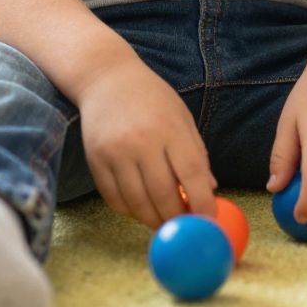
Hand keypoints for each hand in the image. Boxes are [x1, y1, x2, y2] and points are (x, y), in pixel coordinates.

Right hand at [72, 58, 216, 229]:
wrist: (106, 78)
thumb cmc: (151, 98)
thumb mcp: (181, 117)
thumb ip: (196, 153)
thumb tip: (210, 190)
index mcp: (170, 128)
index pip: (191, 174)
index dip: (202, 203)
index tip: (208, 221)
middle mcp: (141, 141)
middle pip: (163, 195)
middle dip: (177, 219)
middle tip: (185, 227)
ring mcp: (115, 152)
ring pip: (137, 203)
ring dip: (153, 220)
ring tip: (164, 222)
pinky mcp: (95, 160)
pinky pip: (114, 198)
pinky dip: (130, 211)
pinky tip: (140, 208)